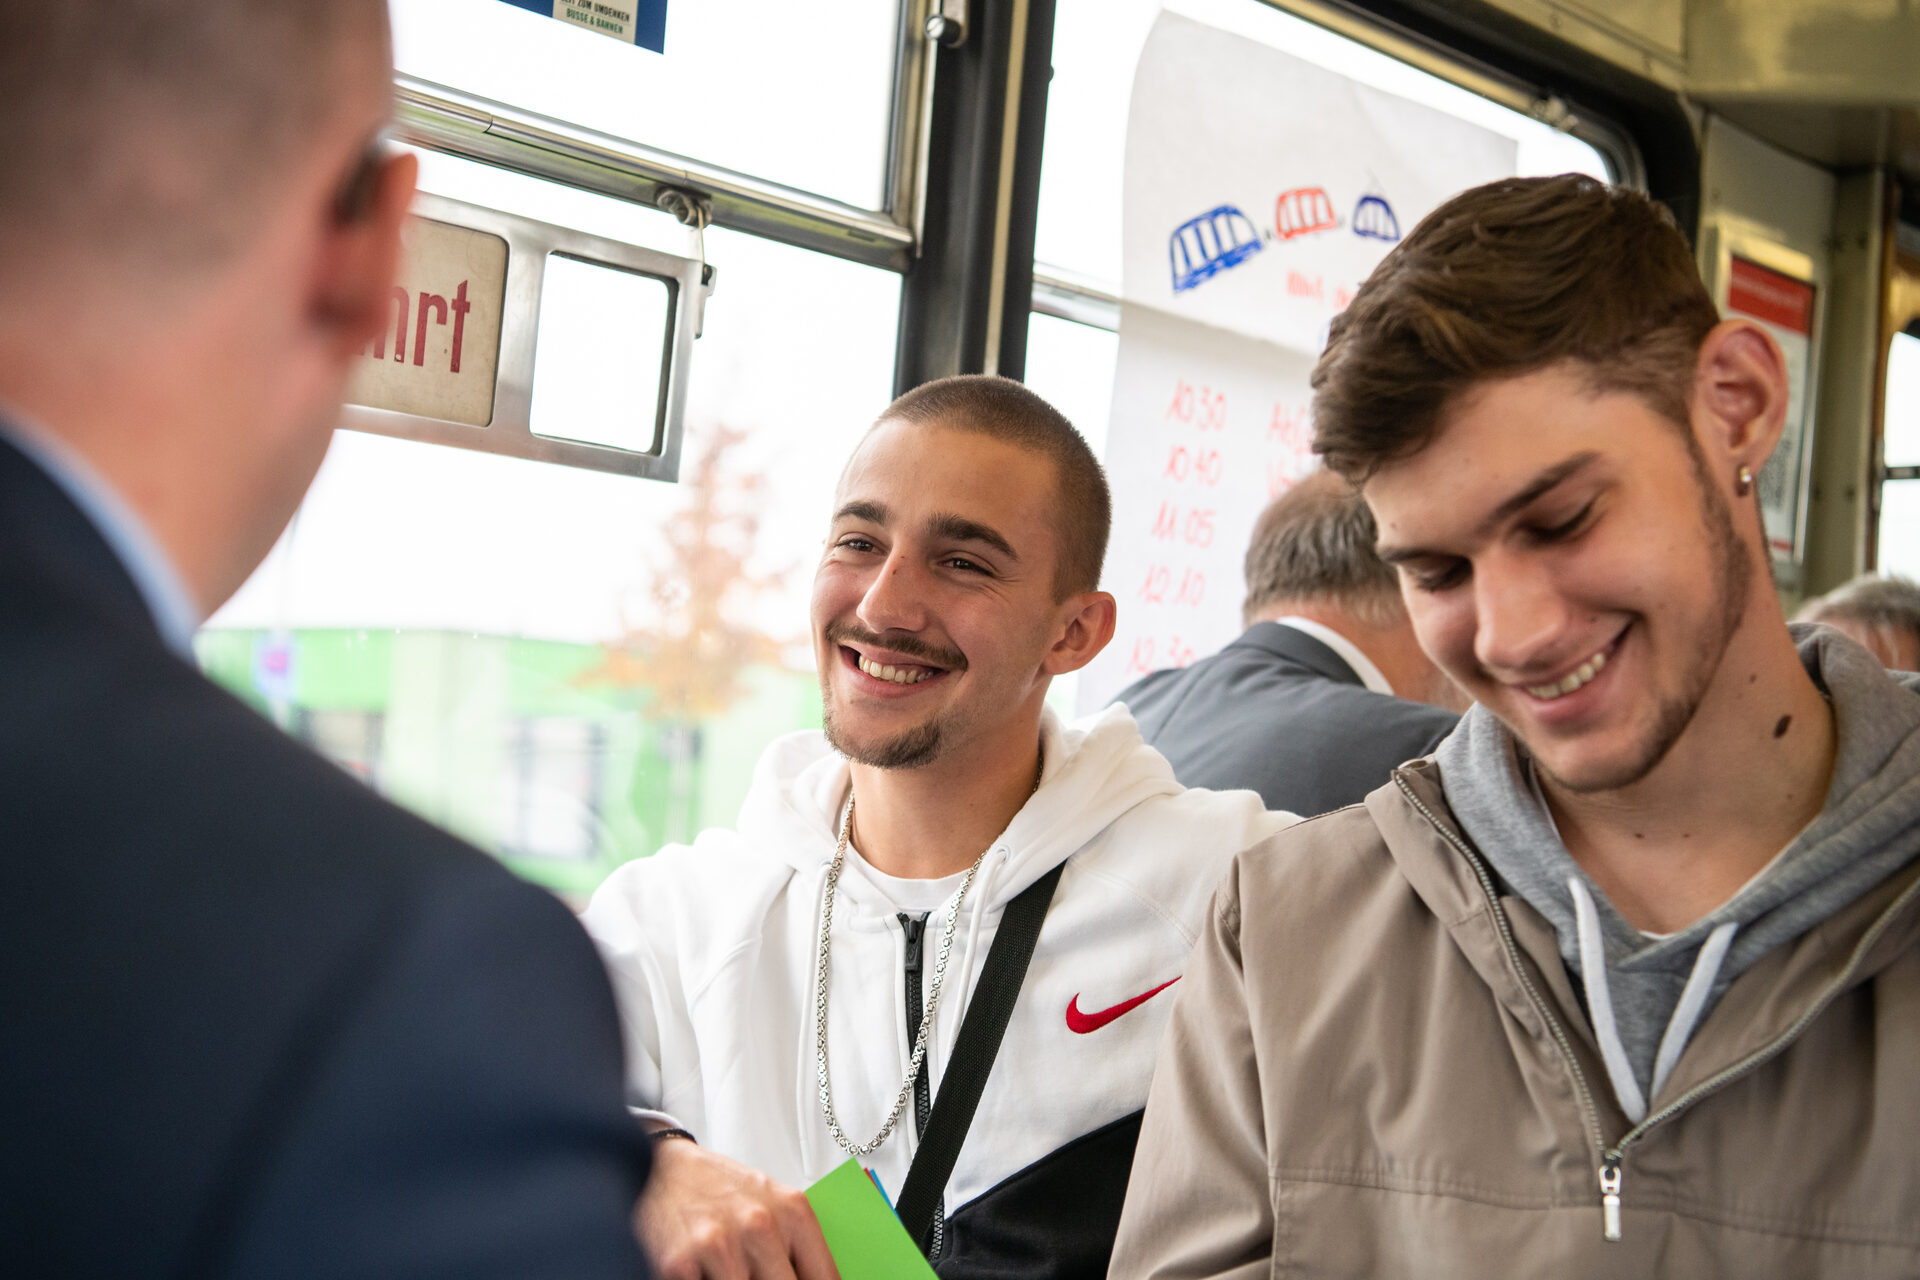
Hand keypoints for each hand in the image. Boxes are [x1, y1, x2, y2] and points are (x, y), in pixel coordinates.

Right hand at [636, 1139, 841, 1279]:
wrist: (661, 1170)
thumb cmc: (718, 1189)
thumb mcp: (770, 1203)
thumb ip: (795, 1245)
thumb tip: (811, 1279)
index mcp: (791, 1211)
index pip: (824, 1278)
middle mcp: (759, 1226)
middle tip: (753, 1275)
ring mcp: (720, 1246)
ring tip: (724, 1268)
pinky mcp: (678, 1264)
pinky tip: (703, 1271)